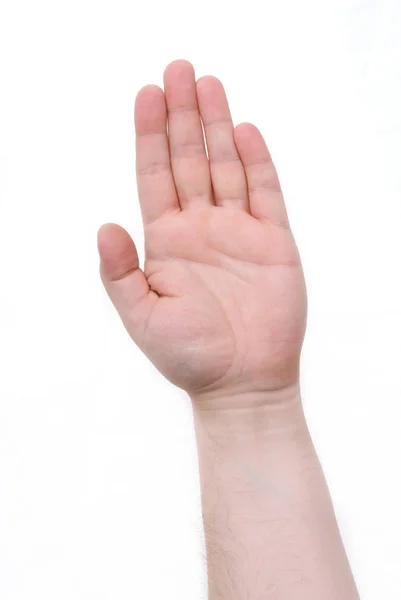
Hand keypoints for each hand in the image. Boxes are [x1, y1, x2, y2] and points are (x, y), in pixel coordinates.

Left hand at [97, 60, 306, 402]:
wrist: (243, 382)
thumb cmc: (190, 355)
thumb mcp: (142, 317)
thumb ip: (120, 272)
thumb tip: (103, 226)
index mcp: (166, 240)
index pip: (154, 175)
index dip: (149, 135)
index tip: (147, 94)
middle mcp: (200, 227)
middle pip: (188, 159)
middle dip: (182, 115)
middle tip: (179, 69)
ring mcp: (238, 231)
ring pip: (225, 166)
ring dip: (216, 126)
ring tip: (208, 84)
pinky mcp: (273, 242)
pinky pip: (265, 194)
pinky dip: (256, 162)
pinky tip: (244, 132)